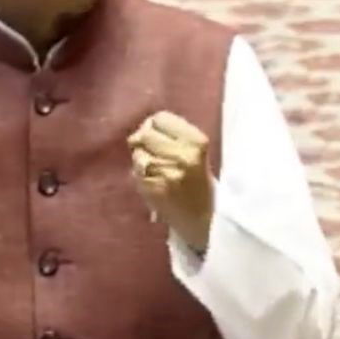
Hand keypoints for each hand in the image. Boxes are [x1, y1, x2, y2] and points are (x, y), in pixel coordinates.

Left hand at [128, 111, 214, 251]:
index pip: (161, 118)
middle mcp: (182, 154)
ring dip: (141, 159)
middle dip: (144, 140)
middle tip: (153, 153)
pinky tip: (154, 182)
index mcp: (197, 142)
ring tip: (156, 170)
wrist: (204, 220)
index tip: (158, 136)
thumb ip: (171, 135)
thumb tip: (139, 130)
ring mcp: (166, 172)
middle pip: (146, 133)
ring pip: (138, 152)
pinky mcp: (152, 188)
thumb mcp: (195, 152)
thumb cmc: (200, 183)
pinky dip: (140, 175)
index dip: (155, 125)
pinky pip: (135, 172)